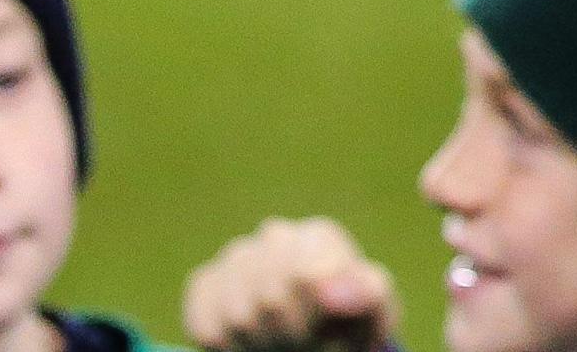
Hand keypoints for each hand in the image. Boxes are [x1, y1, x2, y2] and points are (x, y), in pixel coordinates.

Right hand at [183, 218, 398, 351]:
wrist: (316, 333)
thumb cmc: (349, 323)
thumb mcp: (372, 314)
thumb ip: (367, 297)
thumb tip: (338, 294)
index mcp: (319, 237)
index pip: (305, 276)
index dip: (315, 318)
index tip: (332, 333)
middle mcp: (274, 236)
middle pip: (270, 301)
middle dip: (293, 336)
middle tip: (309, 345)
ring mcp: (234, 258)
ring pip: (238, 319)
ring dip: (264, 344)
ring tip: (285, 345)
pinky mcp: (203, 285)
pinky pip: (209, 328)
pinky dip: (232, 348)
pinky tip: (254, 342)